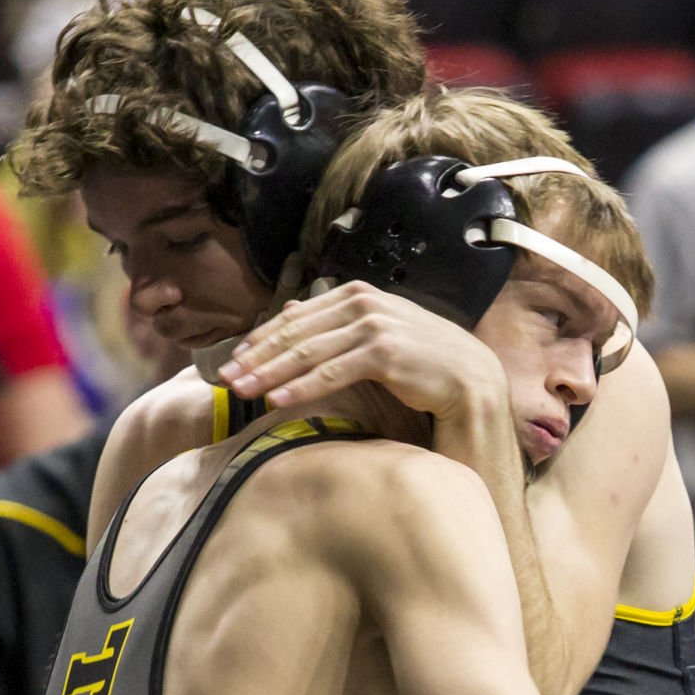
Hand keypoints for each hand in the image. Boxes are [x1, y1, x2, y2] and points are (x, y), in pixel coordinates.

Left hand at [218, 282, 507, 421]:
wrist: (468, 379)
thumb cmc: (421, 361)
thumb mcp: (375, 333)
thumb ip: (334, 322)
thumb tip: (290, 311)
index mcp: (357, 295)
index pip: (296, 317)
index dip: (261, 338)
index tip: (233, 359)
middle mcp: (363, 304)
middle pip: (296, 333)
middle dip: (257, 356)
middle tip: (225, 378)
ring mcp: (374, 326)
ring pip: (308, 352)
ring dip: (270, 372)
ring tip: (242, 391)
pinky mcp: (384, 353)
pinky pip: (332, 373)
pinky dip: (301, 387)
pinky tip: (277, 400)